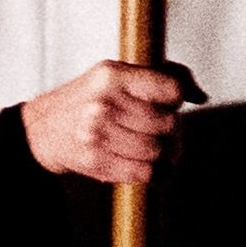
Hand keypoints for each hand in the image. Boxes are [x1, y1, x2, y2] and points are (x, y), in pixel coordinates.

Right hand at [21, 61, 196, 185]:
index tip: (166, 101)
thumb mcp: (118, 73)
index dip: (176, 98)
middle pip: (169, 124)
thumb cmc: (89, 98)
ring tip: (157, 146)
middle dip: (172, 128)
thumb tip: (201, 96)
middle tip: (162, 128)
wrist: (43, 129)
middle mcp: (105, 104)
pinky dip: (156, 172)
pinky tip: (150, 163)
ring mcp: (100, 136)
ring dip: (166, 152)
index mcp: (113, 75)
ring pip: (160, 151)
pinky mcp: (98, 162)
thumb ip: (164, 76)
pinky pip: (146, 173)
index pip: (170, 90)